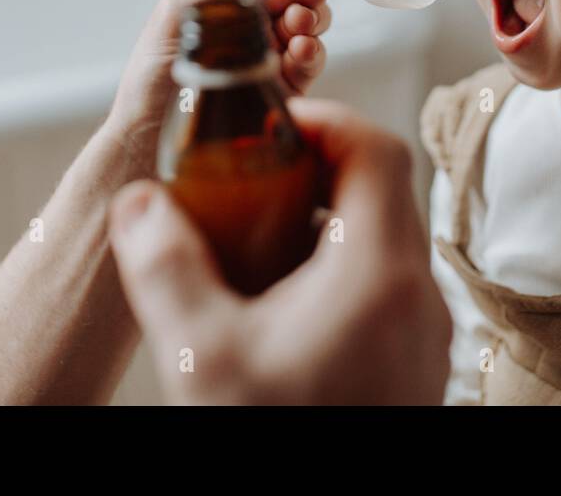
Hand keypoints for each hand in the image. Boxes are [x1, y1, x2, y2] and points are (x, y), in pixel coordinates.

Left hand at [101, 0, 331, 176]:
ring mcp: (266, 45)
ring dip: (313, 14)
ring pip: (311, 17)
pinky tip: (300, 51)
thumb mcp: (182, 10)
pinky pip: (310, 58)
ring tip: (298, 24)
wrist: (150, 138)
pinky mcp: (280, 82)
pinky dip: (313, 49)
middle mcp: (248, 10)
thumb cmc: (153, 71)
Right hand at [107, 99, 451, 404]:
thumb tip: (137, 202)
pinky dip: (336, 267)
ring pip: (383, 236)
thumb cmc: (280, 439)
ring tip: (254, 238)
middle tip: (249, 178)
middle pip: (381, 187)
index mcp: (380, 271)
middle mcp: (418, 292)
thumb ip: (163, 266)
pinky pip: (383, 282)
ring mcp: (424, 329)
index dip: (320, 121)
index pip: (375, 147)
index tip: (266, 129)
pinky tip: (278, 302)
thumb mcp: (199, 357)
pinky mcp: (414, 360)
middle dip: (311, 169)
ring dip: (323, 219)